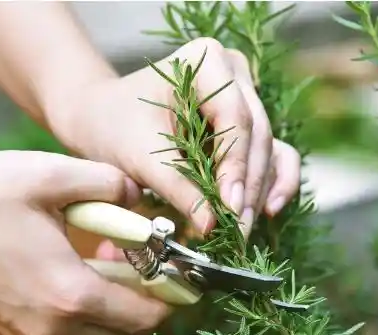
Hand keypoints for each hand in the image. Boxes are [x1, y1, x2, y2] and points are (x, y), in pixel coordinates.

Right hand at [0, 151, 169, 334]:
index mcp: (71, 292)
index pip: (144, 314)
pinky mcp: (16, 329)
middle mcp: (55, 325)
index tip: (185, 277)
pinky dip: (90, 305)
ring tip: (121, 261)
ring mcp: (33, 332)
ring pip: (99, 331)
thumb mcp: (48, 177)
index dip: (173, 297)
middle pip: (126, 329)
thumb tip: (138, 195)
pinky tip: (83, 267)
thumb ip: (107, 183)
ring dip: (120, 303)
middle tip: (156, 265)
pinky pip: (71, 327)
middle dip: (150, 301)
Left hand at [45, 37, 300, 237]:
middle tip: (238, 230)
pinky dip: (274, 182)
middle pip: (257, 135)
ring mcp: (246, 98)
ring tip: (243, 229)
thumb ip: (179, 188)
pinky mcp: (249, 125)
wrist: (103, 118)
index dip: (236, 166)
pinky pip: (274, 153)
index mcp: (206, 62)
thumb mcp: (141, 156)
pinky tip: (269, 211)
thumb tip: (212, 225)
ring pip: (268, 148)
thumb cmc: (115, 127)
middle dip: (248, 187)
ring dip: (258, 191)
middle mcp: (235, 74)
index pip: (234, 118)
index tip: (230, 208)